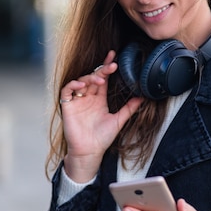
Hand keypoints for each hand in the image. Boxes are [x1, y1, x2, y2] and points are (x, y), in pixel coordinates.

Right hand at [60, 50, 142, 182]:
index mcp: (99, 99)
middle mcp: (88, 97)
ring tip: (100, 79)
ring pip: (81, 81)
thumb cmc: (102, 138)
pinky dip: (73, 85)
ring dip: (90, 77)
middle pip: (93, 77)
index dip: (107, 67)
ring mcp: (77, 100)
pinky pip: (67, 90)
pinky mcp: (67, 105)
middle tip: (112, 64)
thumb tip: (143, 98)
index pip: (103, 78)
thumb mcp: (119, 121)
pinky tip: (82, 85)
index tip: (114, 58)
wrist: (89, 152)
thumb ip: (129, 108)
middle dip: (102, 68)